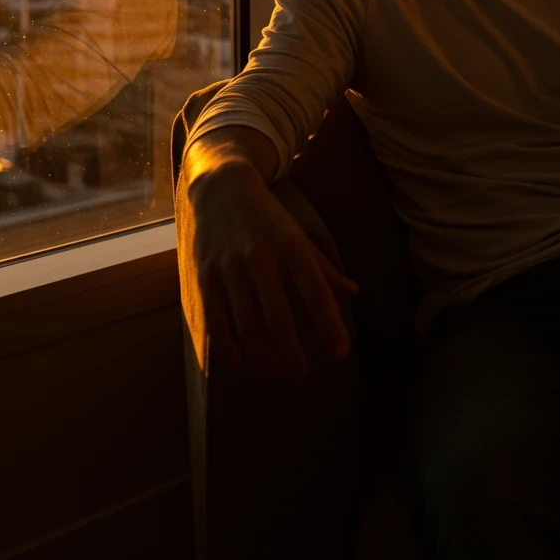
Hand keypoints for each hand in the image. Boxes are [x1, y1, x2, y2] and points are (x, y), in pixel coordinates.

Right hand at [187, 162, 359, 379]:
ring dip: (261, 355)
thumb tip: (353, 293)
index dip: (329, 324)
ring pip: (246, 323)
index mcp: (291, 245)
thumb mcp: (299, 234)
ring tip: (274, 370)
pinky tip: (239, 362)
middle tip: (300, 374)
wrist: (221, 185)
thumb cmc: (267, 216)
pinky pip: (215, 319)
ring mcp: (230, 267)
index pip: (315, 290)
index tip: (338, 353)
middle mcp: (261, 256)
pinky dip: (226, 346)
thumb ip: (323, 267)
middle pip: (278, 316)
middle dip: (291, 352)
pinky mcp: (206, 275)